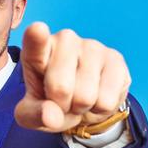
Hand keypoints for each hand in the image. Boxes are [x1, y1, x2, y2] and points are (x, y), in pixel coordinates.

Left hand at [14, 22, 130, 132]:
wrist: (83, 103)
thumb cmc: (52, 102)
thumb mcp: (32, 113)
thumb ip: (35, 115)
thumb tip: (51, 116)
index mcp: (36, 50)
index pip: (35, 41)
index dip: (37, 36)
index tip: (37, 30)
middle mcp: (64, 40)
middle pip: (60, 88)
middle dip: (62, 105)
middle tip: (64, 99)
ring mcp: (92, 46)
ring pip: (85, 97)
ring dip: (81, 108)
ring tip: (79, 97)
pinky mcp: (115, 59)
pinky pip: (106, 100)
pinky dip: (100, 109)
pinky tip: (97, 96)